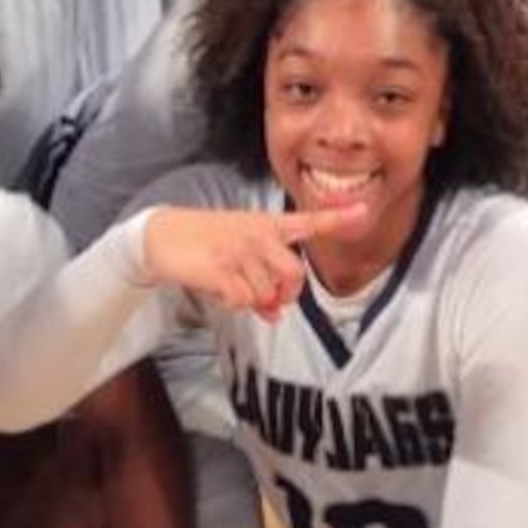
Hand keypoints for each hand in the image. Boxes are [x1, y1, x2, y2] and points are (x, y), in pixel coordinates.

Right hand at [139, 203, 371, 315]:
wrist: (163, 236)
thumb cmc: (207, 243)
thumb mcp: (239, 254)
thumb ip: (263, 282)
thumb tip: (275, 315)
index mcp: (266, 225)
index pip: (308, 222)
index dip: (337, 219)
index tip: (364, 212)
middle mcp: (257, 235)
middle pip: (294, 275)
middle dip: (286, 295)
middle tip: (269, 299)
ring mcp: (239, 250)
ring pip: (268, 293)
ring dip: (254, 301)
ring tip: (233, 288)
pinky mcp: (221, 267)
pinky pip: (243, 300)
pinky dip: (235, 304)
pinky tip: (220, 291)